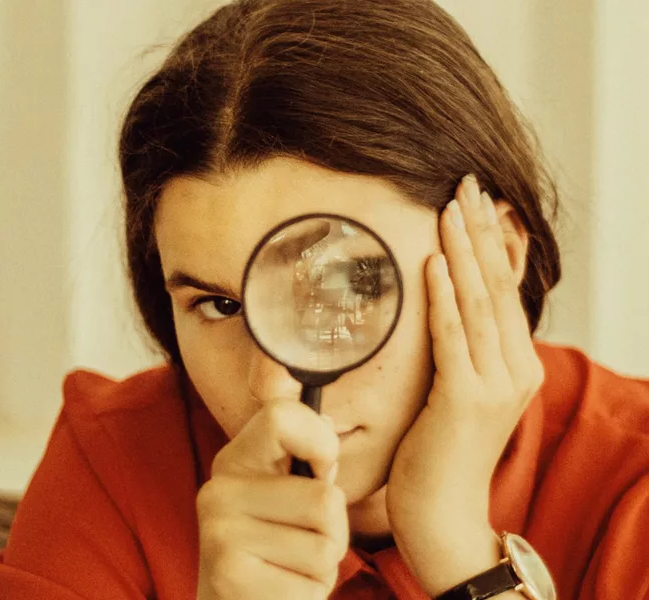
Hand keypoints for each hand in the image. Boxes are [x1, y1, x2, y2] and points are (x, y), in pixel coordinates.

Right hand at [195, 401, 348, 599]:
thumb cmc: (271, 550)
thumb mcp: (284, 496)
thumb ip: (306, 459)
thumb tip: (329, 422)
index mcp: (234, 461)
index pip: (283, 416)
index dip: (322, 443)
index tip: (321, 473)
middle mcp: (219, 490)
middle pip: (325, 498)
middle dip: (335, 530)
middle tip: (305, 544)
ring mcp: (220, 534)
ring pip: (327, 546)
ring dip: (324, 567)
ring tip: (291, 569)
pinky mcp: (230, 578)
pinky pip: (313, 587)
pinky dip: (311, 596)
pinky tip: (281, 592)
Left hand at [385, 175, 544, 594]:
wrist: (442, 512)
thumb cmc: (439, 451)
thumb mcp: (460, 392)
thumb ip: (465, 351)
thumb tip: (450, 306)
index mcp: (517, 365)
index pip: (505, 292)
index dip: (491, 244)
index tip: (477, 202)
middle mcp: (517, 370)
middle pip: (497, 287)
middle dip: (479, 233)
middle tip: (465, 185)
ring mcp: (495, 386)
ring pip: (479, 303)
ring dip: (463, 251)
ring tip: (450, 207)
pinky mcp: (465, 399)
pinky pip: (454, 336)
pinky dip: (444, 297)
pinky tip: (434, 263)